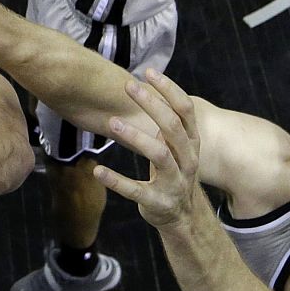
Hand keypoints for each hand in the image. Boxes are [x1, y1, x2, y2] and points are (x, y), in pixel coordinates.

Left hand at [91, 69, 202, 227]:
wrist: (183, 218)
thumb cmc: (174, 174)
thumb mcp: (177, 149)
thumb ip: (168, 124)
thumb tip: (151, 90)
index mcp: (192, 143)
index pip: (186, 110)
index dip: (169, 89)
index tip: (149, 72)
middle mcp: (187, 161)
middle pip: (173, 127)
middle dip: (152, 104)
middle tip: (129, 86)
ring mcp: (174, 182)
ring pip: (159, 155)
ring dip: (135, 137)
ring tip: (112, 123)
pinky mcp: (157, 202)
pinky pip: (136, 190)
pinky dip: (116, 181)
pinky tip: (97, 171)